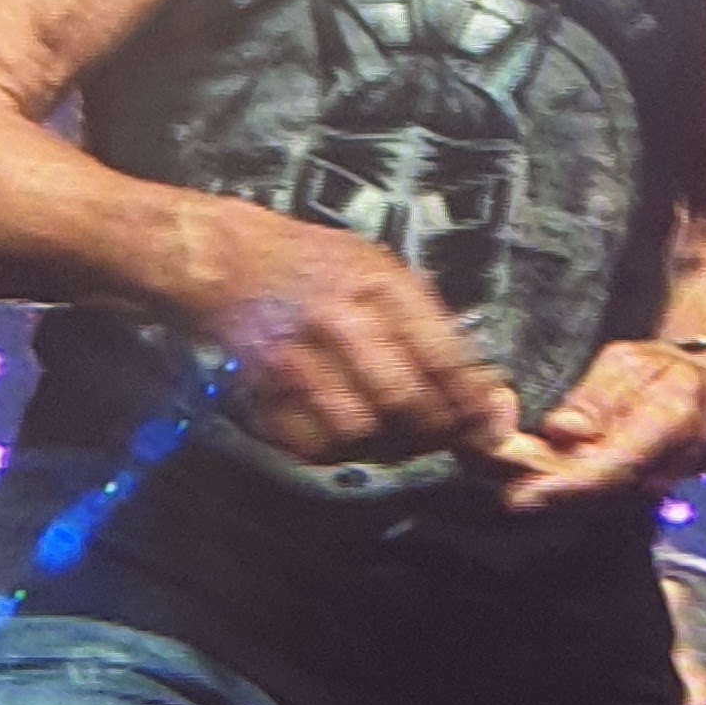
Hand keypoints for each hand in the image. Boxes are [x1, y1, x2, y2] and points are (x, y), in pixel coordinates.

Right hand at [179, 203, 516, 466]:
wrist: (223, 256)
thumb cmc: (305, 260)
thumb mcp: (374, 264)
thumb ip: (424, 317)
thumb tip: (477, 382)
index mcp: (376, 282)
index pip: (442, 356)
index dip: (470, 401)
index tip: (483, 422)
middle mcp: (338, 317)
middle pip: (405, 401)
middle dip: (430, 429)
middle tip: (439, 434)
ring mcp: (297, 355)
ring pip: (358, 429)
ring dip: (380, 443)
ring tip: (390, 433)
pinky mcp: (263, 386)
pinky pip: (308, 441)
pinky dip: (332, 448)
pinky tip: (342, 432)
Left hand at [471, 339, 705, 514]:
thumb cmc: (669, 369)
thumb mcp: (634, 364)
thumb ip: (598, 398)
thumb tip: (561, 430)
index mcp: (663, 431)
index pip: (610, 471)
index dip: (563, 486)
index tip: (519, 494)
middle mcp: (651, 473)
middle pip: (582, 494)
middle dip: (527, 479)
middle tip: (478, 449)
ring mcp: (634, 489)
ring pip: (573, 499)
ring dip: (524, 479)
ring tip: (480, 447)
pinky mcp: (614, 491)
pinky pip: (573, 492)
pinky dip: (535, 478)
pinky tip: (502, 453)